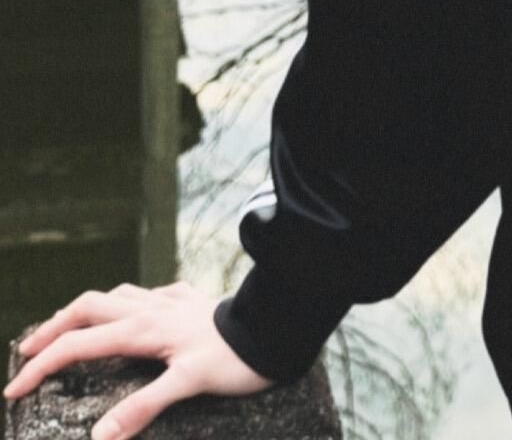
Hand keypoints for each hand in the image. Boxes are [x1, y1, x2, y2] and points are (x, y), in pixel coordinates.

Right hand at [3, 282, 274, 439]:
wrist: (276, 325)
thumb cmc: (234, 358)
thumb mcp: (187, 385)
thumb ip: (142, 408)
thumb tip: (99, 437)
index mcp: (142, 328)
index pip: (78, 345)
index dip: (42, 365)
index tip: (14, 388)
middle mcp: (150, 308)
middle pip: (86, 307)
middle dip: (52, 327)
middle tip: (28, 352)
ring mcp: (169, 300)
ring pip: (114, 295)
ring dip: (84, 311)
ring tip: (67, 329)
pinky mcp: (188, 300)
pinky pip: (146, 295)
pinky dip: (124, 304)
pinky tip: (129, 313)